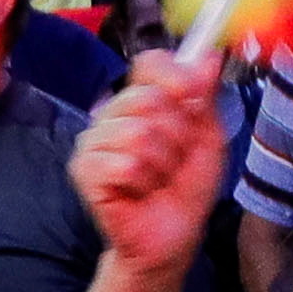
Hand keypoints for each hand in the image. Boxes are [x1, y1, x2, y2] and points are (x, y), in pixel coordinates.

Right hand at [67, 55, 228, 277]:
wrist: (172, 235)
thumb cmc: (186, 186)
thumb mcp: (208, 137)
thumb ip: (205, 96)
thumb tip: (209, 56)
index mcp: (143, 100)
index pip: (150, 63)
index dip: (174, 74)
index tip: (193, 94)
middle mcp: (113, 114)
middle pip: (147, 97)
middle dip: (177, 133)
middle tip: (176, 158)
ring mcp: (94, 141)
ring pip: (138, 133)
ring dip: (162, 163)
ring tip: (158, 178)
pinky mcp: (84, 170)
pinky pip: (124, 163)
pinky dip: (143, 181)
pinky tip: (140, 191)